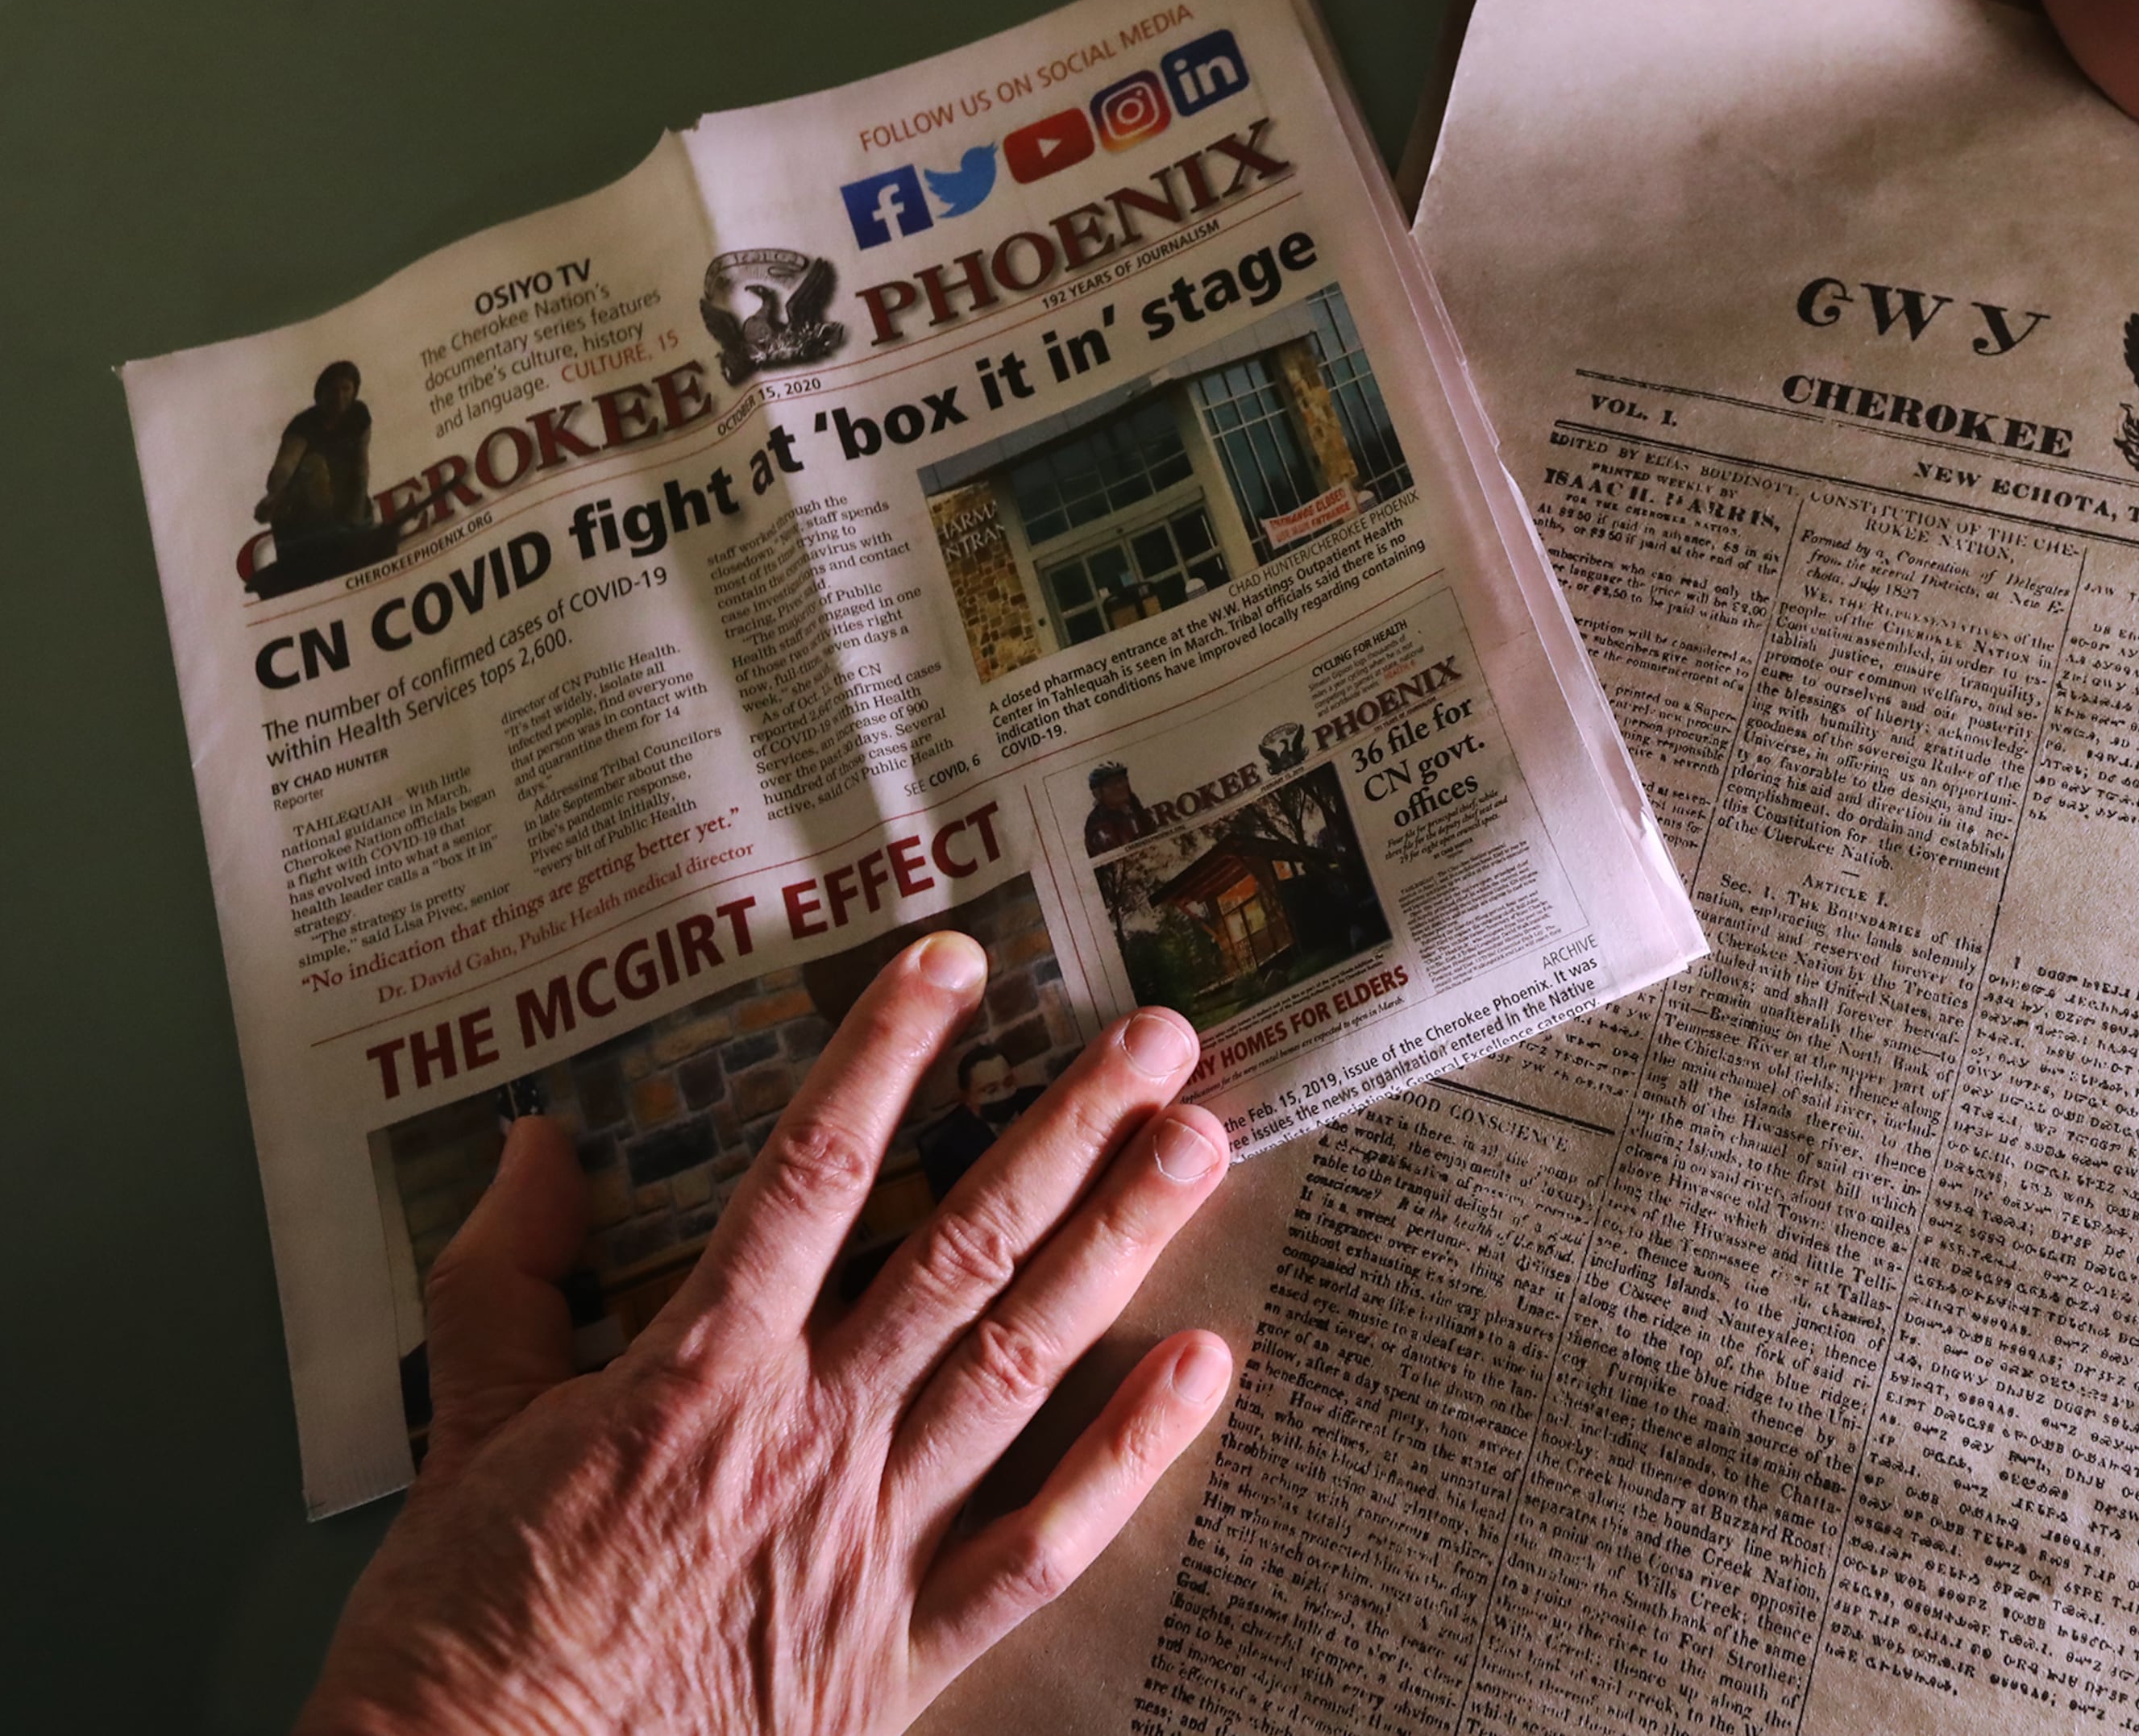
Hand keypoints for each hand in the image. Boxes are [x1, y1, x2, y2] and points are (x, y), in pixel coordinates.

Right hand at [301, 933, 1233, 1735]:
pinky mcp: (908, 1647)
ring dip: (1119, 1245)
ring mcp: (874, 1538)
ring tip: (1200, 1146)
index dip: (886, 1056)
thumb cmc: (462, 1636)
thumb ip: (504, 1281)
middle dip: (1067, 1131)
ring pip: (1024, 1361)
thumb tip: (538, 1148)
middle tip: (1157, 1039)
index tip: (952, 966)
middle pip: (963, 1246)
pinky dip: (1131, 1456)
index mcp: (701, 1370)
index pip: (814, 1173)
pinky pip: (1043, 1543)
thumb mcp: (460, 1433)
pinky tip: (1204, 1368)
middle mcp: (812, 1432)